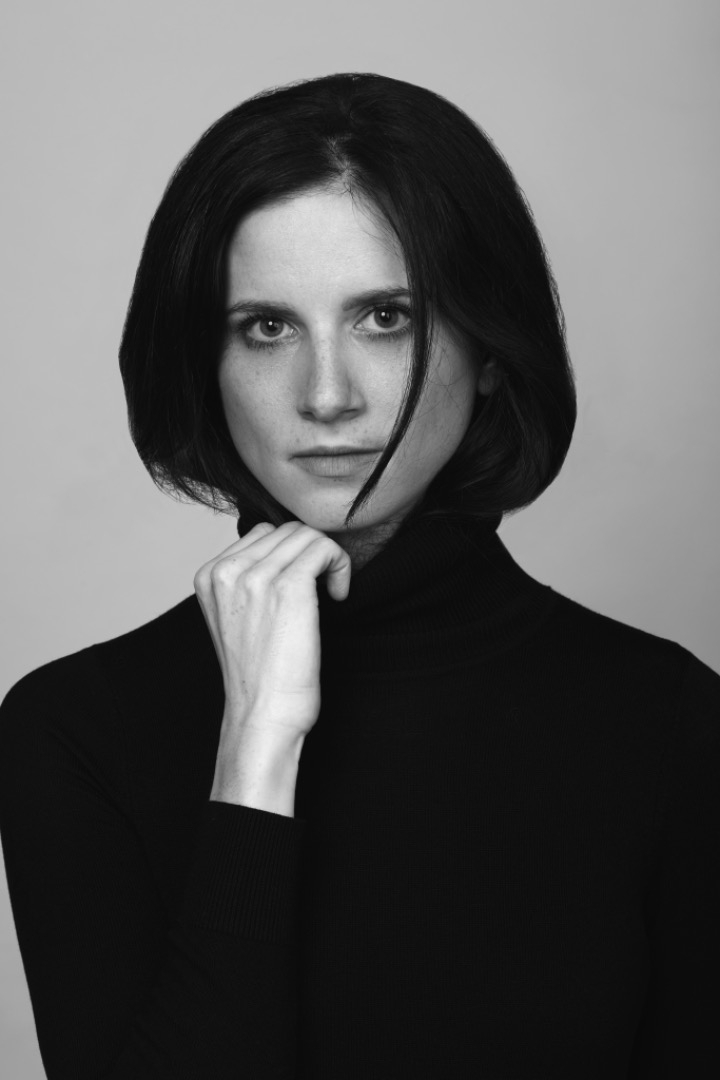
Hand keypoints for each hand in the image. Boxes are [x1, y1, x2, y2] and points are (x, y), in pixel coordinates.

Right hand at [193, 521, 351, 740]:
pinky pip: (324, 548)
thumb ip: (249, 581)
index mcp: (209, 576)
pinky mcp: (288, 586)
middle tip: (323, 591)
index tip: (303, 589)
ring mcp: (255, 576)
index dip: (291, 556)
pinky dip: (340, 566)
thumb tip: (288, 550)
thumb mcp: (237, 619)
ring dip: (328, 559)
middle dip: (311, 555)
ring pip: (307, 535)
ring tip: (331, 593)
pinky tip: (339, 596)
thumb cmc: (259, 676)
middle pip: (286, 530)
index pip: (262, 534)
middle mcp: (227, 571)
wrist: (262, 716)